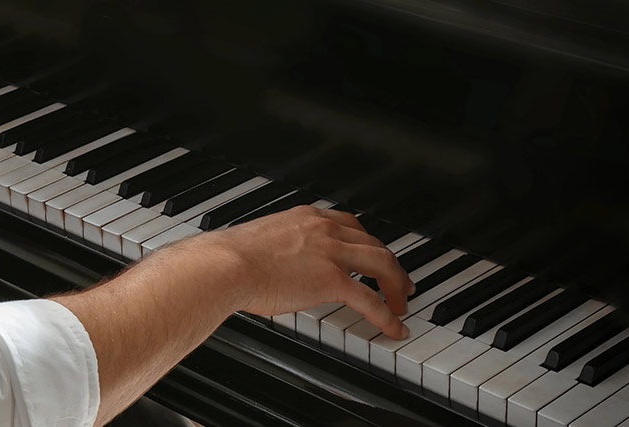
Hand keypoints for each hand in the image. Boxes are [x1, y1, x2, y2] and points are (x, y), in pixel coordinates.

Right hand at [172, 206, 413, 338]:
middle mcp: (325, 230)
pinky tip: (394, 328)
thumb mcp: (259, 243)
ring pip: (382, 264)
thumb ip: (276, 250)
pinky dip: (387, 315)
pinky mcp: (333, 280)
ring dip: (397, 284)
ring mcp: (332, 253)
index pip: (349, 224)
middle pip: (374, 242)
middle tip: (399, 280)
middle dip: (391, 263)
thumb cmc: (230, 259)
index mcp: (306, 218)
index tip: (370, 252)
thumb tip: (270, 266)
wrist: (226, 266)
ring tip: (402, 302)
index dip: (366, 241)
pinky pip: (371, 300)